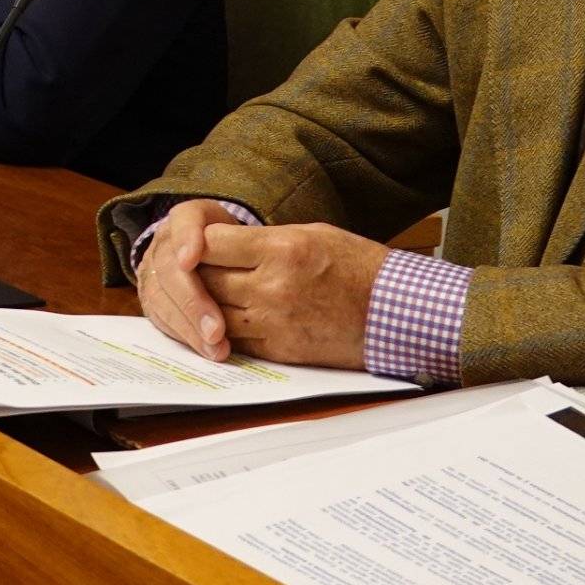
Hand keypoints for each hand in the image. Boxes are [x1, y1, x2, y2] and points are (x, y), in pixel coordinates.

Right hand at [135, 199, 243, 360]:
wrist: (219, 259)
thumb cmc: (242, 249)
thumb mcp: (252, 237)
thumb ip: (253, 244)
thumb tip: (267, 257)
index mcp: (190, 217)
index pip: (184, 220)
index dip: (186, 239)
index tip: (191, 260)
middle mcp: (166, 240)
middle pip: (169, 267)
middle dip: (193, 300)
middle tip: (217, 329)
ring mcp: (153, 268)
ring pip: (160, 296)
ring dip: (189, 325)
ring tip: (216, 347)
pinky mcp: (151, 296)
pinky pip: (160, 316)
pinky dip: (183, 335)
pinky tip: (205, 348)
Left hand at [191, 221, 390, 368]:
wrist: (393, 312)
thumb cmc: (356, 266)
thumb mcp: (311, 234)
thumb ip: (263, 239)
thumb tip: (220, 242)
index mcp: (282, 249)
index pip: (211, 244)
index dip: (196, 242)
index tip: (194, 242)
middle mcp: (273, 287)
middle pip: (206, 280)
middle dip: (194, 274)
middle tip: (191, 268)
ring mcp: (275, 322)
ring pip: (214, 314)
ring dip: (204, 305)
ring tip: (204, 293)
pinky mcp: (280, 350)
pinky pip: (235, 340)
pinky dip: (224, 330)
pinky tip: (223, 319)